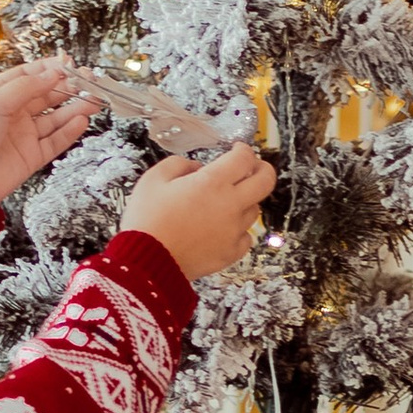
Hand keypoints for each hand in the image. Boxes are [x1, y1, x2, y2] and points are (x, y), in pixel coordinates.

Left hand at [0, 58, 95, 202]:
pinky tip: (81, 121)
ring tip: (94, 101)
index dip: (50, 68)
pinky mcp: (31, 156)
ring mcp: (24, 135)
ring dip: (75, 108)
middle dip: (69, 87)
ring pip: (56, 118)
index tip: (69, 63)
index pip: (30, 76)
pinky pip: (56, 141)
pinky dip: (70, 131)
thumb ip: (26, 87)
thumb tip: (52, 74)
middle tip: (90, 82)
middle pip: (47, 96)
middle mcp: (13, 114)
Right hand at [119, 145, 276, 280]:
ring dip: (246, 200)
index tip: (237, 150)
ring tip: (228, 201)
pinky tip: (224, 228)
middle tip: (254, 168)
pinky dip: (239, 230)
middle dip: (263, 169)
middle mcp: (229, 205)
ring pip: (255, 209)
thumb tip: (195, 168)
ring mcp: (233, 231)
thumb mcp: (153, 179)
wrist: (146, 263)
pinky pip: (246, 237)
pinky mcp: (231, 253)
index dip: (244, 150)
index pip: (244, 158)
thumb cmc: (147, 221)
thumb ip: (179, 164)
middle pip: (266, 181)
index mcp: (212, 182)